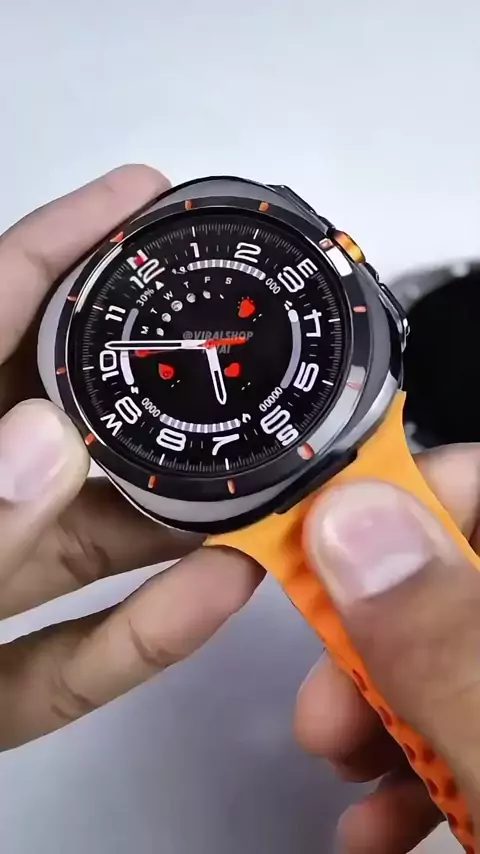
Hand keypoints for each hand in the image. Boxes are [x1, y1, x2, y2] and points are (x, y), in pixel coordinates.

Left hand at [0, 165, 262, 749]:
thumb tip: (44, 441)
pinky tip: (214, 593)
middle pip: (56, 422)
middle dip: (147, 388)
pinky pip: (68, 658)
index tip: (147, 199)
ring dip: (171, 517)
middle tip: (228, 362)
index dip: (67, 244)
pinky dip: (142, 633)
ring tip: (251, 482)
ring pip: (78, 542)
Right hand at [295, 449, 479, 852]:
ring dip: (389, 709)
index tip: (330, 553)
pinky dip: (424, 767)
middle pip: (468, 581)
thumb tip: (350, 516)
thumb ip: (452, 643)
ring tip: (338, 767)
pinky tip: (380, 823)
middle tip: (324, 704)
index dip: (418, 502)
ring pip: (464, 658)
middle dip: (380, 635)